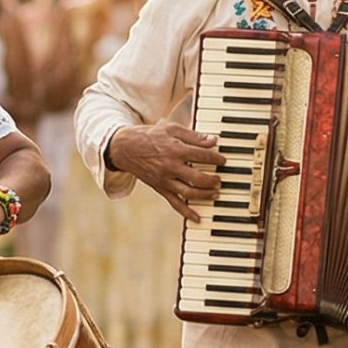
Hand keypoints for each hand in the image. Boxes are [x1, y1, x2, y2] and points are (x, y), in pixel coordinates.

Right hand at [108, 122, 224, 222]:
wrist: (124, 148)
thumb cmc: (149, 136)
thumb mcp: (171, 129)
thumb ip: (193, 136)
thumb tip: (212, 141)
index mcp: (175, 150)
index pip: (202, 156)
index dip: (216, 158)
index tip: (223, 160)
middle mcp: (170, 167)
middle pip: (198, 178)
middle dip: (213, 180)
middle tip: (220, 179)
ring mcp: (165, 180)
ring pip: (189, 192)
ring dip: (205, 195)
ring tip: (215, 193)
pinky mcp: (160, 188)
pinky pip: (174, 203)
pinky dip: (187, 212)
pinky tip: (197, 218)